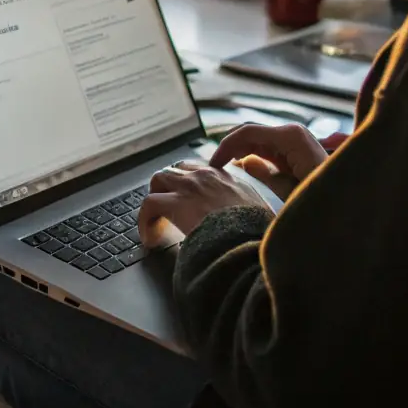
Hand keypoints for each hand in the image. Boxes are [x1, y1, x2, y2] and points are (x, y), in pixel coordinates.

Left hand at [138, 159, 275, 246]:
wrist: (250, 239)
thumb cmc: (258, 232)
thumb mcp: (263, 213)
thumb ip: (252, 208)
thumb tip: (251, 221)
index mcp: (227, 178)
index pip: (201, 169)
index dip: (190, 183)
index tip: (189, 198)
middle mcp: (206, 175)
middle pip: (177, 169)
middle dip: (168, 186)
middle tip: (166, 207)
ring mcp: (189, 186)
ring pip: (159, 179)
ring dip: (155, 198)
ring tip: (154, 219)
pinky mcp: (175, 202)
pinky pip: (149, 204)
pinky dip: (145, 219)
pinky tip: (149, 236)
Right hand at [209, 122, 327, 202]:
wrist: (349, 205)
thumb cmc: (322, 200)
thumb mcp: (288, 191)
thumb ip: (262, 175)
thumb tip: (242, 162)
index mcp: (290, 137)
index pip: (248, 132)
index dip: (226, 146)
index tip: (212, 166)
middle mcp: (292, 132)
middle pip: (252, 133)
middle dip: (231, 148)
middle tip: (214, 170)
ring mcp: (296, 139)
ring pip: (259, 140)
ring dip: (241, 151)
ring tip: (224, 170)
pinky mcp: (297, 149)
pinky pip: (269, 148)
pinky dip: (254, 155)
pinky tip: (243, 167)